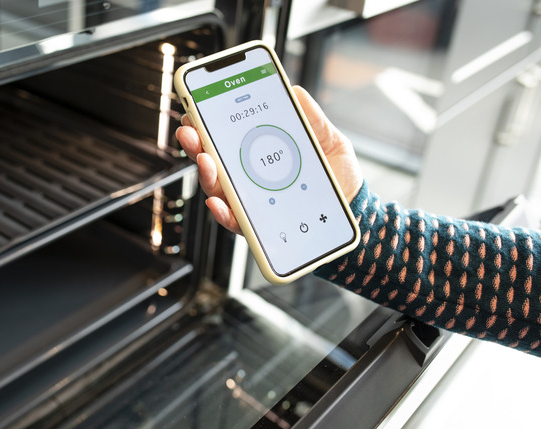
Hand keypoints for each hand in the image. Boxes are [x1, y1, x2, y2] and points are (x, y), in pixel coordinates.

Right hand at [175, 85, 362, 234]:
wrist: (352, 209)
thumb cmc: (336, 176)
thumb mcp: (327, 139)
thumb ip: (310, 117)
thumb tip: (293, 90)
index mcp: (259, 154)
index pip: (226, 136)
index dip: (206, 123)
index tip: (194, 107)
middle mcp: (248, 177)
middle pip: (213, 160)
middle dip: (195, 144)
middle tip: (190, 130)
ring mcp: (250, 201)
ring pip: (217, 188)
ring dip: (205, 174)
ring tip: (205, 159)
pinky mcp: (258, 224)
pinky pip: (234, 221)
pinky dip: (222, 212)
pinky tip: (217, 202)